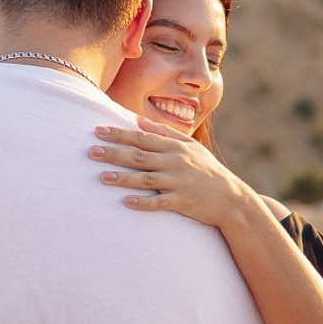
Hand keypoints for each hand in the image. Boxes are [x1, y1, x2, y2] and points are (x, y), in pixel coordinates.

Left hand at [89, 118, 253, 227]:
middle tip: (91, 152)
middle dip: (114, 153)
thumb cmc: (207, 171)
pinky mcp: (182, 202)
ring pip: (146, 178)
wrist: (231, 199)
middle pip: (139, 156)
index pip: (142, 138)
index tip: (98, 131)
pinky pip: (159, 202)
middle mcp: (175, 162)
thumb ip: (165, 133)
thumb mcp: (190, 147)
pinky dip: (143, 202)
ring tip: (102, 177)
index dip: (119, 134)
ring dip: (123, 178)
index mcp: (175, 148)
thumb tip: (138, 120)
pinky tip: (126, 202)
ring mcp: (179, 182)